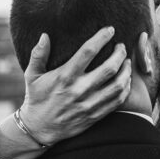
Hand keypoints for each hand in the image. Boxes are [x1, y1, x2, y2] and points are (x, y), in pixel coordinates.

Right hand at [19, 27, 132, 145]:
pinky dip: (125, 89)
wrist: (40, 129)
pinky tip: (126, 80)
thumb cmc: (36, 98)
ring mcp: (89, 104)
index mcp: (64, 76)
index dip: (102, 38)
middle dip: (119, 53)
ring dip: (126, 71)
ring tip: (127, 62)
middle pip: (109, 68)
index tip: (110, 30)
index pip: (88, 52)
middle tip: (121, 46)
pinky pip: (117, 101)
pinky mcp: (95, 115)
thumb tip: (45, 35)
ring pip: (118, 85)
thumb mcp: (32, 75)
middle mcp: (79, 90)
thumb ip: (38, 54)